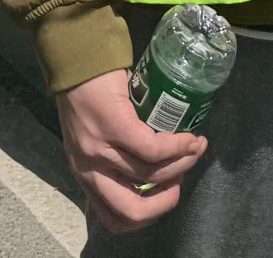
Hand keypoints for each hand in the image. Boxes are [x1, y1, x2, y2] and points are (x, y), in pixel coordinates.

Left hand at [54, 69, 207, 233]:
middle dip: (166, 201)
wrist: (77, 54)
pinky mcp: (114, 126)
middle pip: (132, 210)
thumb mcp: (95, 136)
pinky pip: (153, 148)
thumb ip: (114, 156)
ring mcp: (99, 149)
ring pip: (150, 175)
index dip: (146, 214)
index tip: (164, 192)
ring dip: (182, 165)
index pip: (113, 218)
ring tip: (195, 148)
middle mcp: (88, 168)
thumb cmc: (88, 92)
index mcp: (85, 174)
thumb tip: (154, 169)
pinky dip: (177, 146)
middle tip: (181, 180)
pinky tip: (190, 139)